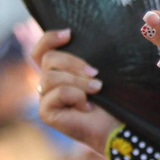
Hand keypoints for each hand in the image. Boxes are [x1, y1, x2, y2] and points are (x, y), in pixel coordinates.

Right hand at [32, 28, 118, 155]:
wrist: (117, 125)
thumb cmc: (111, 98)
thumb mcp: (96, 72)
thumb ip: (83, 57)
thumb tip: (73, 36)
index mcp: (58, 71)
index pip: (42, 50)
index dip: (50, 39)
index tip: (69, 34)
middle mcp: (48, 83)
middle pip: (48, 59)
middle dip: (73, 63)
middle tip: (95, 73)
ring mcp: (45, 98)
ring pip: (50, 77)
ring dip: (78, 82)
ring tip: (96, 89)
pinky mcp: (46, 112)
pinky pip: (55, 93)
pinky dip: (74, 97)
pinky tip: (86, 107)